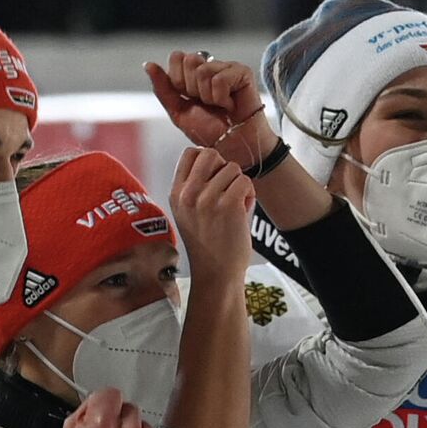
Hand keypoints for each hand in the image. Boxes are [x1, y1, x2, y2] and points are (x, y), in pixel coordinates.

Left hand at [143, 51, 281, 169]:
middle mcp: (211, 65)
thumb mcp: (178, 111)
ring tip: (219, 106)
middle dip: (192, 88)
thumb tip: (148, 64)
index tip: (191, 98)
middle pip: (189, 60)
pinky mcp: (243, 72)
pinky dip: (221, 98)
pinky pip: (220, 79)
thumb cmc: (209, 131)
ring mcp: (227, 67)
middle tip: (207, 103)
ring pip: (203, 71)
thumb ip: (162, 88)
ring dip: (208, 97)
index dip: (179, 81)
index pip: (177, 57)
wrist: (232, 146)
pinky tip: (230, 105)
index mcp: (194, 72)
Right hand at [169, 147, 254, 286]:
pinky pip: (245, 181)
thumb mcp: (188, 213)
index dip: (207, 160)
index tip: (214, 177)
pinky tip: (243, 210)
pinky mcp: (228, 205)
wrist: (216, 274)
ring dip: (239, 184)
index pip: (190, 153)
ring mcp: (207, 198)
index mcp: (177, 193)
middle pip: (211, 154)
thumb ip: (195, 187)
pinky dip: (249, 193)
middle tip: (227, 189)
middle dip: (224, 167)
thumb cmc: (208, 245)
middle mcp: (188, 193)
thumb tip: (214, 160)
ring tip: (235, 205)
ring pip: (232, 168)